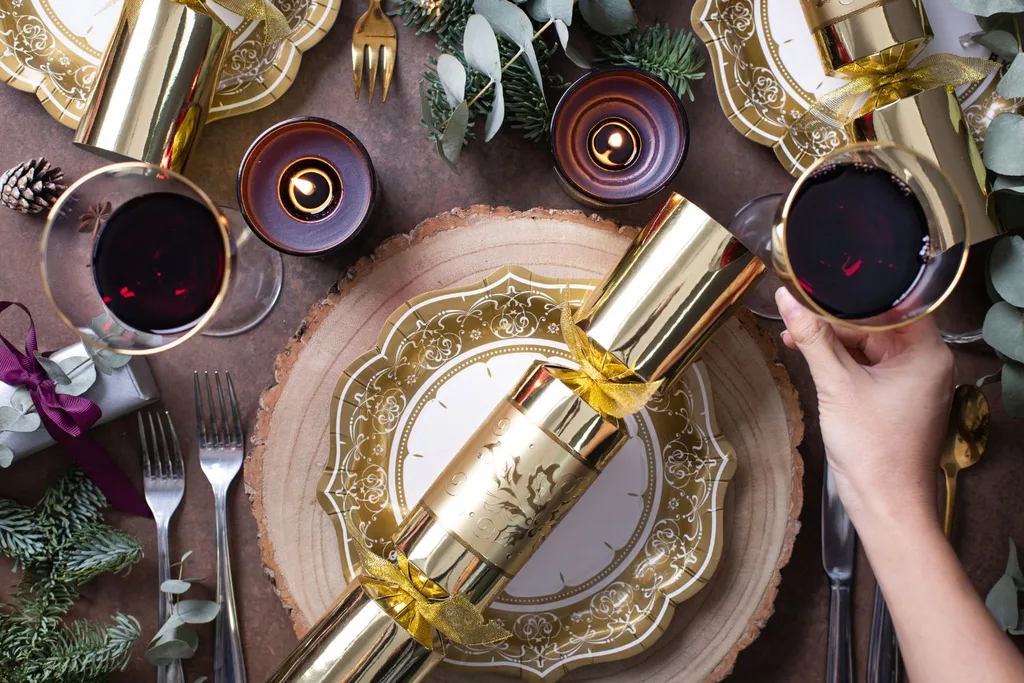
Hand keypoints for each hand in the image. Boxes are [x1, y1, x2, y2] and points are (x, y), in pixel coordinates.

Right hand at [775, 288, 952, 530]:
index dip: (855, 290)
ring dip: (832, 340)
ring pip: (867, 344)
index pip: (892, 302)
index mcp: (925, 352)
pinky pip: (866, 365)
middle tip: (796, 311)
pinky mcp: (894, 396)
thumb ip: (812, 339)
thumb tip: (787, 299)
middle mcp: (924, 361)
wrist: (884, 502)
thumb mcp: (836, 386)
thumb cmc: (873, 449)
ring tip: (794, 334)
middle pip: (876, 323)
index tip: (821, 279)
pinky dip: (840, 361)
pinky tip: (810, 354)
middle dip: (834, 319)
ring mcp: (909, 380)